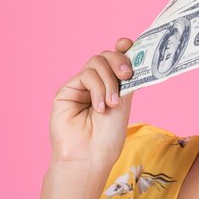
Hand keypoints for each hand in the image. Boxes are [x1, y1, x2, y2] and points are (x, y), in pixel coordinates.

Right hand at [49, 38, 134, 165]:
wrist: (90, 156)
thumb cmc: (108, 136)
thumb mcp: (124, 103)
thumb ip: (125, 79)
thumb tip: (131, 53)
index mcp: (113, 85)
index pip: (116, 59)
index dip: (123, 48)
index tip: (129, 43)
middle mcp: (97, 83)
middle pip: (106, 56)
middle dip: (119, 61)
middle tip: (126, 75)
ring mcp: (81, 86)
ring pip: (97, 62)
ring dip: (108, 81)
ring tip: (111, 103)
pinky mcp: (67, 90)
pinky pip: (86, 75)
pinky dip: (97, 88)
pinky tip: (99, 107)